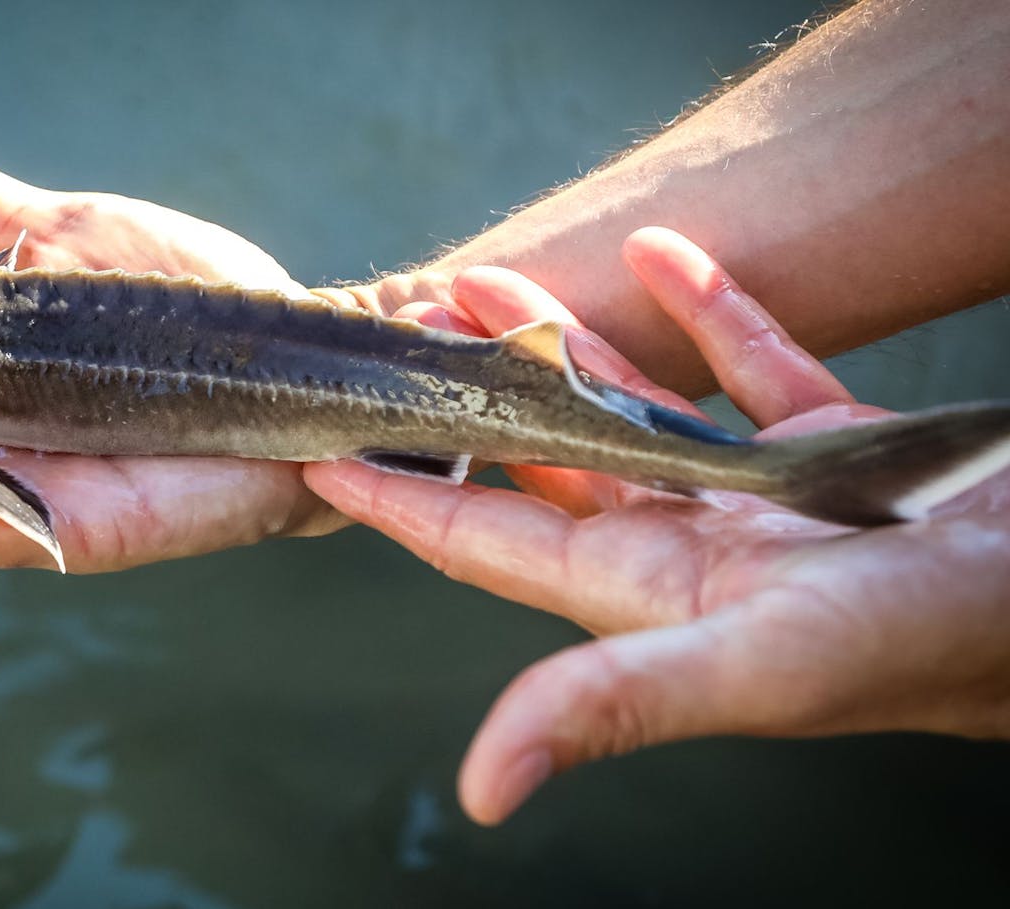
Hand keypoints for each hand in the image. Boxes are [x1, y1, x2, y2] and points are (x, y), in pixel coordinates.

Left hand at [304, 227, 1009, 824]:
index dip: (396, 499)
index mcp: (644, 592)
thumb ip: (611, 704)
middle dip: (470, 395)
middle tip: (407, 324)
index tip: (319, 448)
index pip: (483, 540)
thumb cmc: (923, 645)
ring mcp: (759, 496)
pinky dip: (713, 312)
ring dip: (566, 342)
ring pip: (635, 407)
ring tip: (493, 277)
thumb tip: (485, 788)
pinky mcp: (837, 449)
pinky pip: (754, 368)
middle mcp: (686, 545)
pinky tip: (667, 254)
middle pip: (543, 460)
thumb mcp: (751, 670)